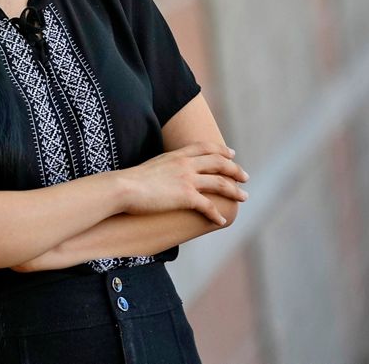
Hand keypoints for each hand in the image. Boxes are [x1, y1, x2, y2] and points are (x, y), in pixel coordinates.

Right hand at [116, 141, 248, 225]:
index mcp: (176, 155)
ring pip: (220, 183)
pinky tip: (221, 221)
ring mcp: (187, 180)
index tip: (231, 154)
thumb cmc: (130, 180)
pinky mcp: (186, 197)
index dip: (221, 150)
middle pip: (219, 163)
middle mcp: (185, 165)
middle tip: (245, 176)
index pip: (205, 148)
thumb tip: (164, 176)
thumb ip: (163, 168)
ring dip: (235, 191)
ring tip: (244, 197)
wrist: (123, 188)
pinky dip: (216, 215)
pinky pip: (208, 206)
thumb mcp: (151, 166)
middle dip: (235, 170)